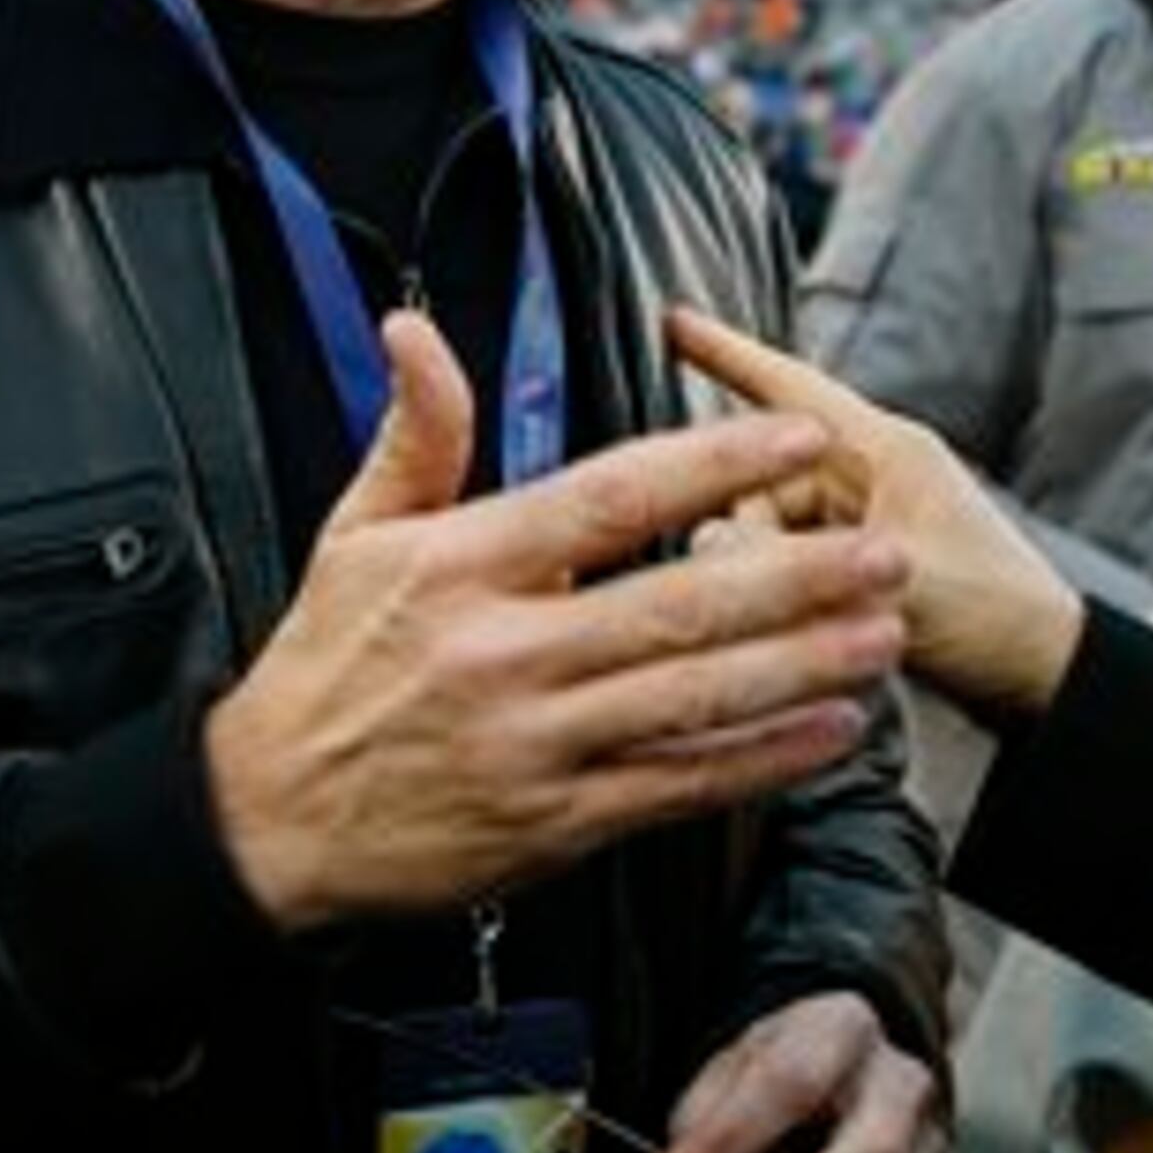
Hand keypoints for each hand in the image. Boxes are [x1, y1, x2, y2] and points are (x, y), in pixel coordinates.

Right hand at [204, 312, 913, 933]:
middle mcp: (507, 653)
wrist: (265, 824)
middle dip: (798, 577)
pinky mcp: (553, 824)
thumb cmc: (324, 670)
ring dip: (802, 667)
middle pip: (677, 605)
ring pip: (694, 700)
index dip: (713, 462)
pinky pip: (677, 786)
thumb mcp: (353, 537)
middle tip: (886, 552)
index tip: (798, 436)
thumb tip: (414, 328)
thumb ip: (414, 434)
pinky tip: (828, 732)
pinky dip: (761, 761)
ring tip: (883, 635)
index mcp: (465, 567)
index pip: (610, 497)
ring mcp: (535, 744)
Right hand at [667, 311, 1084, 722]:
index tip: (672, 321)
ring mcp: (862, 524)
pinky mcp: (858, 569)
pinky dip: (790, 599)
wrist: (1048, 678)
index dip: (727, 355)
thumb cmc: (998, 618)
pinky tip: (812, 636)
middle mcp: (870, 477)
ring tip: (815, 626)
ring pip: (767, 533)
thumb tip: (707, 556)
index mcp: (887, 452)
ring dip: (771, 578)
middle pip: (760, 481)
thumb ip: (795, 570)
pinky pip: (792, 567)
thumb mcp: (897, 588)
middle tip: (782, 593)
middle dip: (750, 538)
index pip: (792, 390)